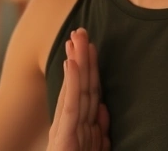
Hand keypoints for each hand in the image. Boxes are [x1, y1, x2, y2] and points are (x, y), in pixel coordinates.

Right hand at [48, 28, 109, 150]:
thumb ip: (99, 133)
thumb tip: (103, 109)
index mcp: (78, 130)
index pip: (86, 93)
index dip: (89, 69)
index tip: (89, 46)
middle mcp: (70, 127)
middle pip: (80, 86)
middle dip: (81, 57)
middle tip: (81, 29)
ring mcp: (66, 131)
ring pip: (75, 90)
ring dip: (77, 60)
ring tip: (76, 37)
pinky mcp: (64, 138)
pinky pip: (70, 105)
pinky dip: (70, 82)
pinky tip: (72, 62)